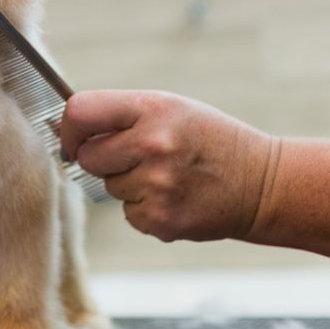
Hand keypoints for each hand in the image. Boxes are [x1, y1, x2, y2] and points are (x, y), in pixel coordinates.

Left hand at [61, 90, 276, 242]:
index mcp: (153, 109)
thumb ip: (121, 114)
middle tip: (136, 156)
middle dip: (101, 159)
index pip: (81, 111)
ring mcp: (157, 185)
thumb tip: (66, 130)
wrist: (263, 184)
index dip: (69, 127)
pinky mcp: (160, 220)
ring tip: (167, 175)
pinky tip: (174, 196)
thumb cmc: (208, 140)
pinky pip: (127, 214)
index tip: (73, 137)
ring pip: (108, 188)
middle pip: (87, 157)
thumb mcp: (171, 108)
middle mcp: (153, 145)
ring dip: (128, 183)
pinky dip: (144, 208)